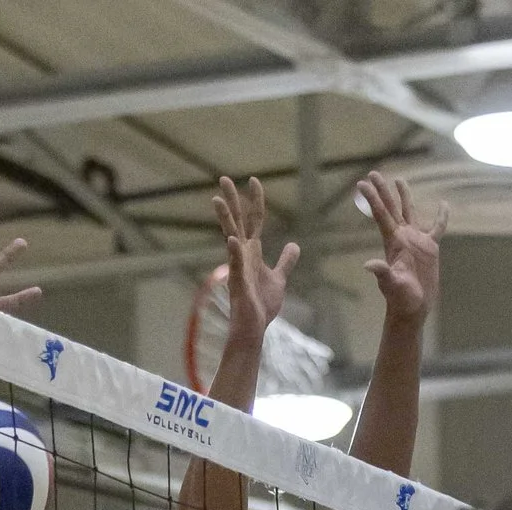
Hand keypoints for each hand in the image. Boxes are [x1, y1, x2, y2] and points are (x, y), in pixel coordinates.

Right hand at [214, 176, 297, 350]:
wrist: (254, 329)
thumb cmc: (262, 306)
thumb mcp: (279, 279)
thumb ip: (286, 261)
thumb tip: (294, 245)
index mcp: (252, 252)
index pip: (254, 220)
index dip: (255, 200)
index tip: (254, 180)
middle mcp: (243, 255)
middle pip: (237, 222)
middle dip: (232, 200)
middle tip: (223, 178)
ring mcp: (239, 267)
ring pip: (231, 237)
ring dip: (225, 219)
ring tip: (217, 200)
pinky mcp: (239, 283)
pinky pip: (236, 265)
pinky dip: (234, 253)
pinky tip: (232, 240)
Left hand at [357, 171, 443, 328]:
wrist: (413, 308)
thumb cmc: (400, 299)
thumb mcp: (391, 285)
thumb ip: (382, 273)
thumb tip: (368, 265)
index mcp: (393, 242)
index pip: (381, 215)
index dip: (372, 198)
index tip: (362, 183)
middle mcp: (402, 237)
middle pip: (392, 208)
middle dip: (383, 191)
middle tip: (373, 172)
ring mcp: (416, 241)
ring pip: (410, 212)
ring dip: (405, 197)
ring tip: (399, 180)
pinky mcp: (430, 248)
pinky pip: (437, 228)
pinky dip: (441, 217)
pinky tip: (443, 205)